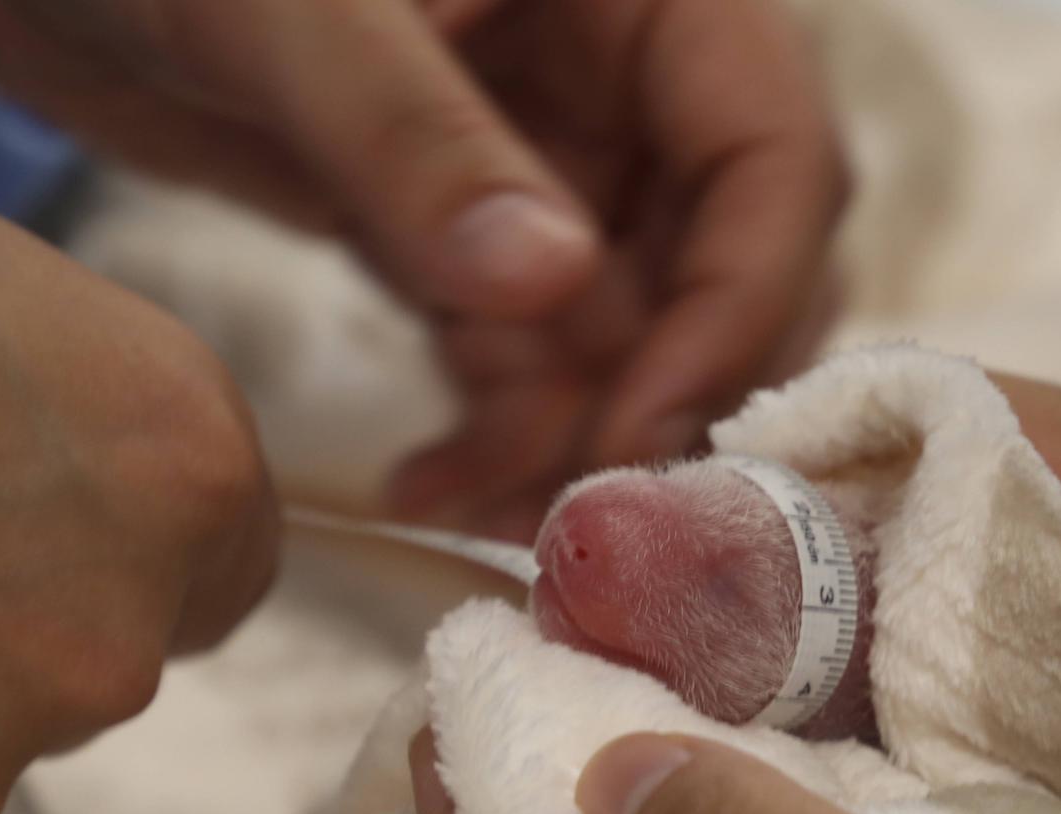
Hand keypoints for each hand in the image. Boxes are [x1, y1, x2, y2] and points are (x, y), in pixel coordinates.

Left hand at [0, 0, 848, 540]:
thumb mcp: (287, 10)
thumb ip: (414, 134)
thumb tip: (551, 286)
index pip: (774, 150)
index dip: (741, 298)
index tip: (647, 426)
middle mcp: (624, 83)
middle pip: (728, 265)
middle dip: (666, 393)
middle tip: (584, 510)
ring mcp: (553, 169)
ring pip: (634, 336)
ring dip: (578, 442)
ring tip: (483, 515)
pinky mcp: (471, 239)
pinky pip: (533, 359)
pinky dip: (502, 436)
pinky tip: (428, 486)